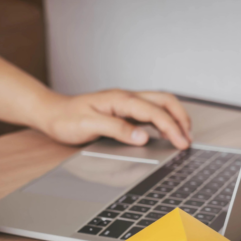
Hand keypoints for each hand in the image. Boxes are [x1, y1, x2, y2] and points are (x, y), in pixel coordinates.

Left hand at [39, 90, 192, 149]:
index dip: (171, 127)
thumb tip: (142, 137)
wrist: (52, 113)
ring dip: (174, 117)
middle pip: (164, 101)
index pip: (154, 111)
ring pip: (159, 103)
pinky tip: (165, 132)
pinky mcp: (123, 110)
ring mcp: (125, 103)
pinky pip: (150, 111)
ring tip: (184, 135)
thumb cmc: (66, 119)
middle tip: (188, 138)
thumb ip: (117, 129)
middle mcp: (125, 97)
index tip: (181, 142)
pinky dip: (163, 120)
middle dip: (180, 118)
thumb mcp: (89, 126)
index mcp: (119, 99)